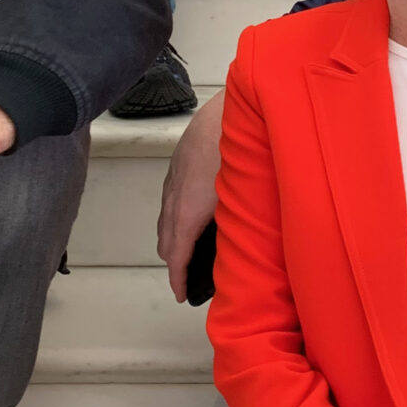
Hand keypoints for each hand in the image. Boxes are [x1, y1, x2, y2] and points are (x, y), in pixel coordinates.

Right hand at [157, 92, 224, 300]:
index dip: (178, 278)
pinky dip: (174, 215)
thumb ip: (235, 224)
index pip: (176, 255)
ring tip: (188, 250)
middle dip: (174, 261)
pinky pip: (169, 199)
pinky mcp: (177, 165)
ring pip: (165, 218)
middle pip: (165, 239)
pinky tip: (191, 214)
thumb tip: (241, 246)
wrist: (226, 111)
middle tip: (188, 277)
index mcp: (188, 212)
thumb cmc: (236, 152)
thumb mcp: (239, 196)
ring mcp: (173, 180)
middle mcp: (174, 198)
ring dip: (172, 238)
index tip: (182, 295)